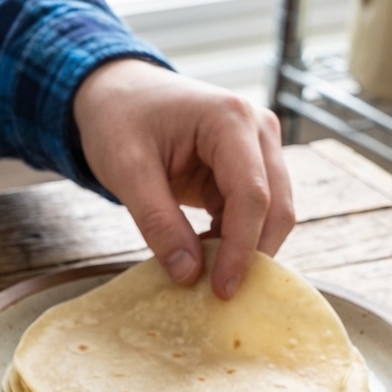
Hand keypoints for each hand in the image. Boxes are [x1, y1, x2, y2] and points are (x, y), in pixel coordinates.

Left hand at [72, 59, 294, 298]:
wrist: (115, 94)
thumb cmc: (117, 121)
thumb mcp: (126, 171)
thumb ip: (157, 222)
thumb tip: (188, 275)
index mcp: (230, 120)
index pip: (252, 195)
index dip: (240, 249)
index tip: (222, 290)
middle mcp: (257, 130)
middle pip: (275, 206)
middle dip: (252, 255)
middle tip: (220, 297)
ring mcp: (256, 148)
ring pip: (270, 213)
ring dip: (243, 249)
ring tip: (206, 280)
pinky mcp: (245, 167)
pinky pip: (249, 213)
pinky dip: (231, 240)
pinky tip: (203, 259)